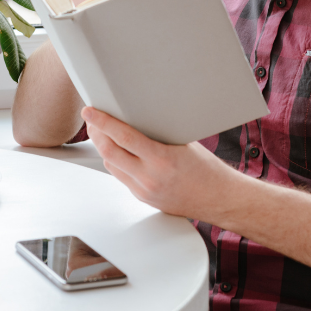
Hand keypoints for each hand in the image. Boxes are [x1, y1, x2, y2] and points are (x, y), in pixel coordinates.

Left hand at [81, 107, 233, 219]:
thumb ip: (157, 135)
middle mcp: (150, 178)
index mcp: (162, 159)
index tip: (90, 112)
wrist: (220, 199)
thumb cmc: (207, 169)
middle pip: (109, 152)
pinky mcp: (143, 198)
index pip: (124, 137)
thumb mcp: (184, 144)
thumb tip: (134, 118)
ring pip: (111, 165)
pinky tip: (116, 151)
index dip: (103, 122)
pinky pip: (120, 176)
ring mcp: (144, 191)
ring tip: (101, 132)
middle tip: (91, 119)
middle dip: (96, 133)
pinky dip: (115, 161)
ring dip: (103, 148)